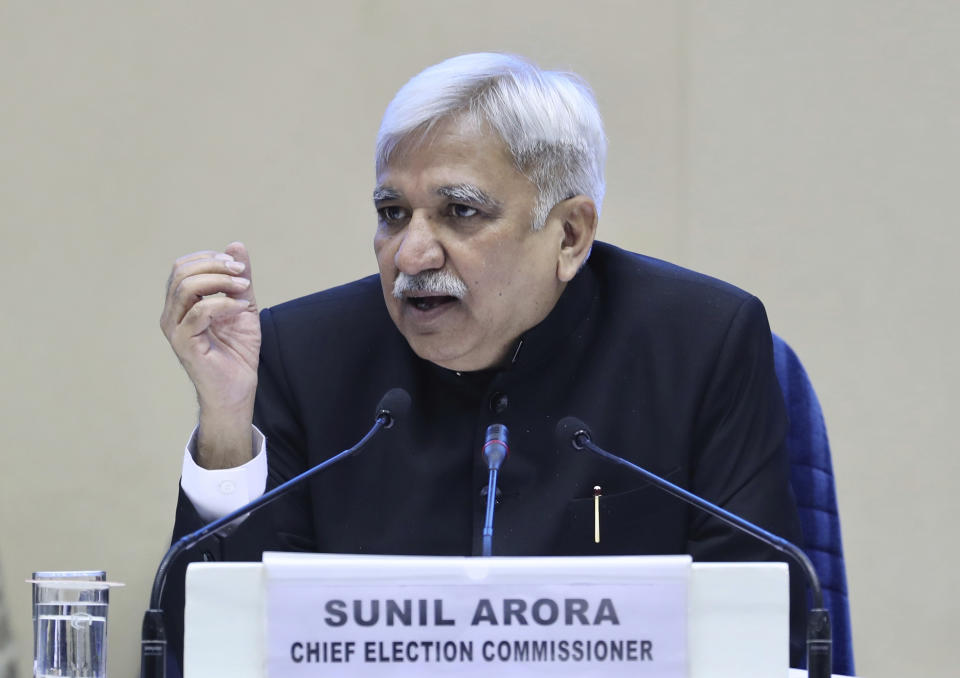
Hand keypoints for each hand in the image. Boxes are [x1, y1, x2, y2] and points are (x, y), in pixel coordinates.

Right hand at [160, 242, 260, 467]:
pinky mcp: (184, 343)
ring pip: (186, 288)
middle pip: (181, 272)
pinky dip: (224, 304)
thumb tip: (236, 245)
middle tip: (241, 273)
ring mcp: (174, 329)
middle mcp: (171, 314)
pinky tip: (242, 308)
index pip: (182, 266)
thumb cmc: (237, 350)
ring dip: (221, 282)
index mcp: (180, 303)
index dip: (209, 259)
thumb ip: (239, 278)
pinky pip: (200, 312)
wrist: (238, 388)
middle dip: (215, 266)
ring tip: (244, 289)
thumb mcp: (243, 305)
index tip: (238, 264)